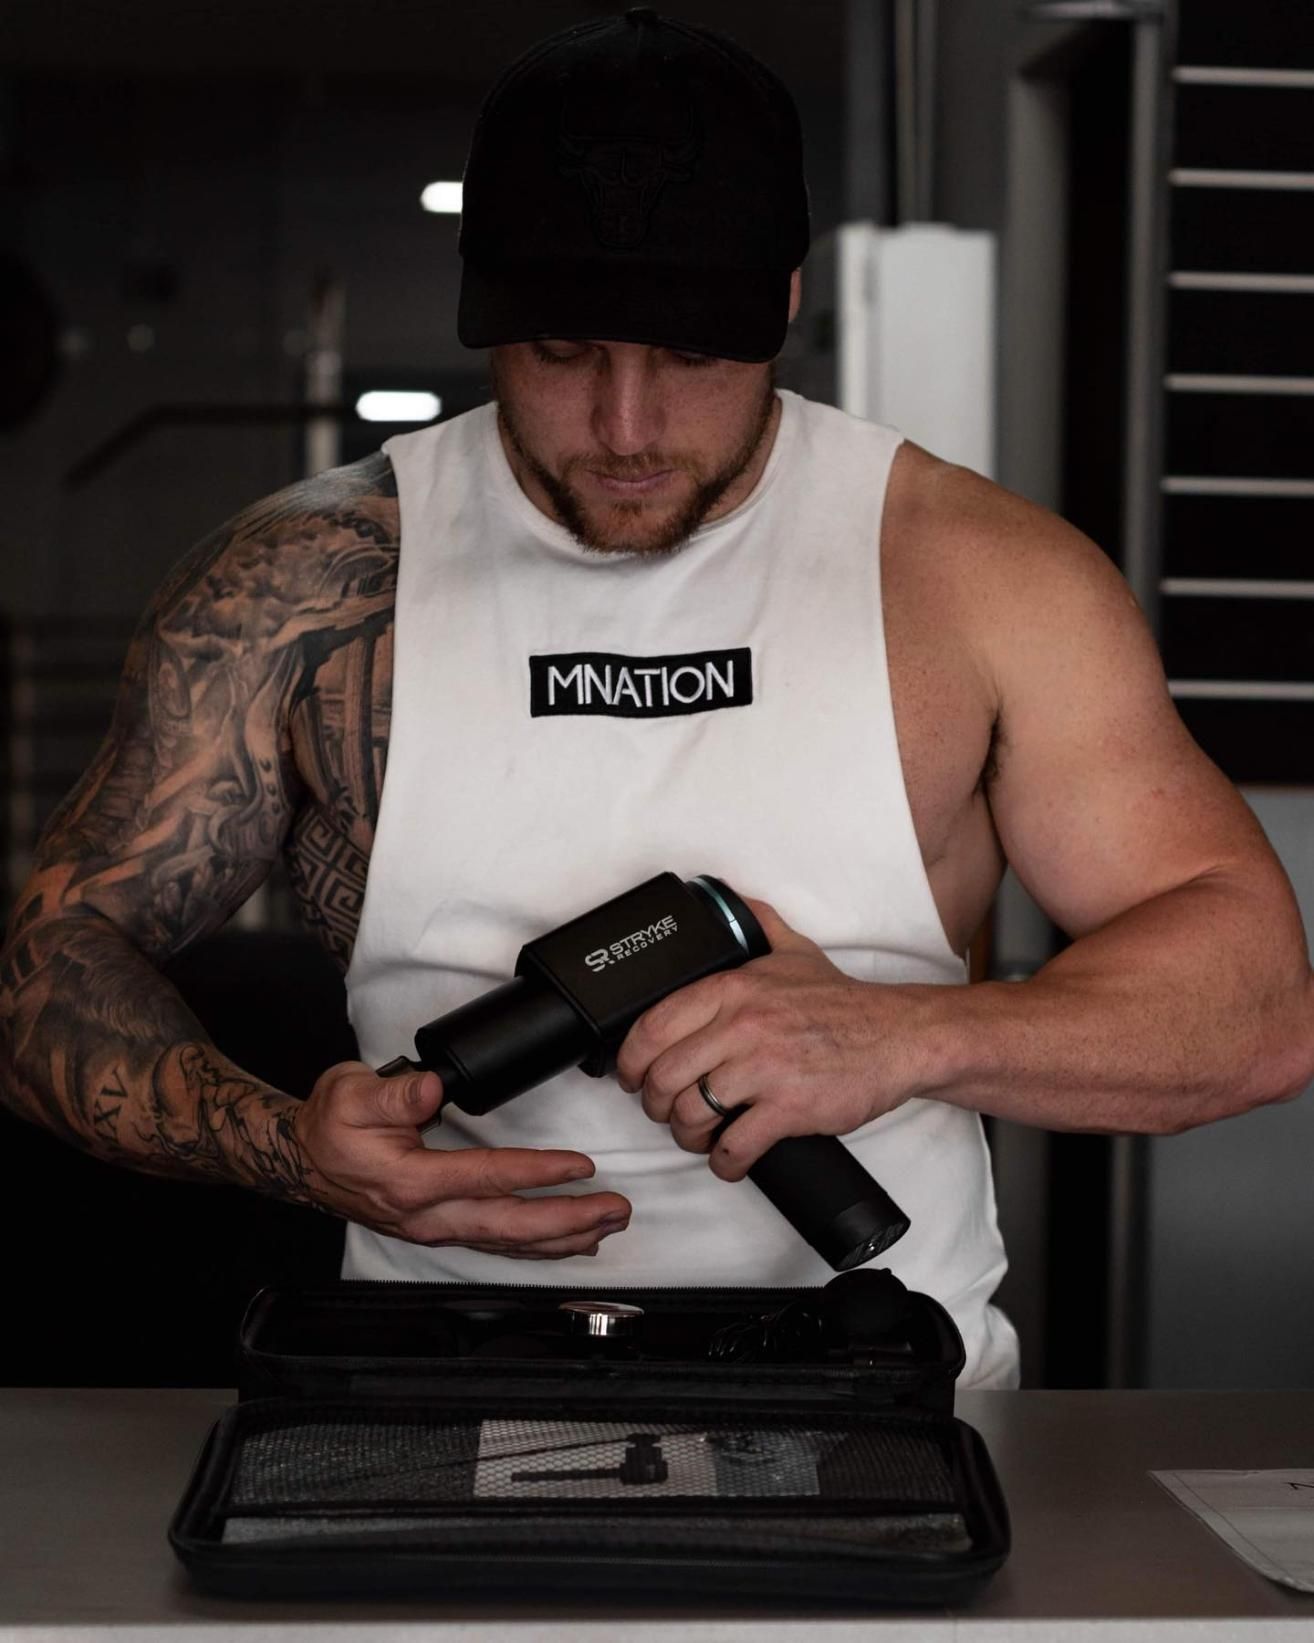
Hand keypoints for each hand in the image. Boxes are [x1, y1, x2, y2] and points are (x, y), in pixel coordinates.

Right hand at [294, 1061, 631, 1257]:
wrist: (303, 1160)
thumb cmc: (331, 1125)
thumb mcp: (351, 1094)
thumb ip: (394, 1094)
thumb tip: (430, 1088)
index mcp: (410, 1181)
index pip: (487, 1178)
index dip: (538, 1172)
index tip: (580, 1166)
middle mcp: (428, 1215)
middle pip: (510, 1224)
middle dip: (569, 1220)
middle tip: (615, 1209)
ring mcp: (436, 1228)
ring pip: (509, 1242)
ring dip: (564, 1237)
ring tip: (609, 1225)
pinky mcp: (443, 1229)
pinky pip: (498, 1243)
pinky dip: (540, 1247)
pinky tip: (572, 1243)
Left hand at [616, 900, 922, 1180]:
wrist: (898, 1037)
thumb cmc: (843, 1004)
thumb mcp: (792, 950)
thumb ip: (756, 923)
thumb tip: (726, 898)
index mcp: (732, 990)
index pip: (651, 1028)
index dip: (630, 1062)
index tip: (633, 1077)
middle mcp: (742, 1026)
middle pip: (664, 1078)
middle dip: (657, 1105)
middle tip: (667, 1110)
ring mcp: (764, 1069)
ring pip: (691, 1115)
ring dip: (687, 1136)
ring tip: (699, 1136)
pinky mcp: (789, 1108)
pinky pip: (735, 1146)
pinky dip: (725, 1162)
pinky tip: (730, 1159)